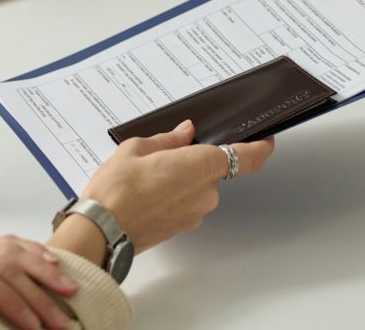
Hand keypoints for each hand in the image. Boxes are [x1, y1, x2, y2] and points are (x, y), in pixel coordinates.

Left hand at [0, 236, 77, 329]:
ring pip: (12, 249)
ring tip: (70, 290)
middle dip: (39, 295)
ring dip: (45, 270)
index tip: (34, 328)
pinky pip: (7, 243)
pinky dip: (34, 253)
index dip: (13, 303)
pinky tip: (52, 264)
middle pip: (6, 266)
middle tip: (62, 322)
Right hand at [76, 120, 275, 251]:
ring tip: (147, 176)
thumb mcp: (137, 148)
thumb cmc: (116, 190)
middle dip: (195, 161)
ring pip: (198, 187)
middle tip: (164, 155)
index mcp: (202, 165)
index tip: (265, 139)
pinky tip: (147, 193)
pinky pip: (186, 204)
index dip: (260, 147)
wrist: (100, 231)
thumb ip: (168, 140)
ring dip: (181, 180)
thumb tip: (185, 133)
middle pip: (214, 170)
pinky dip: (172, 196)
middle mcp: (206, 192)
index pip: (248, 157)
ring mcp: (195, 213)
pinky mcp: (182, 227)